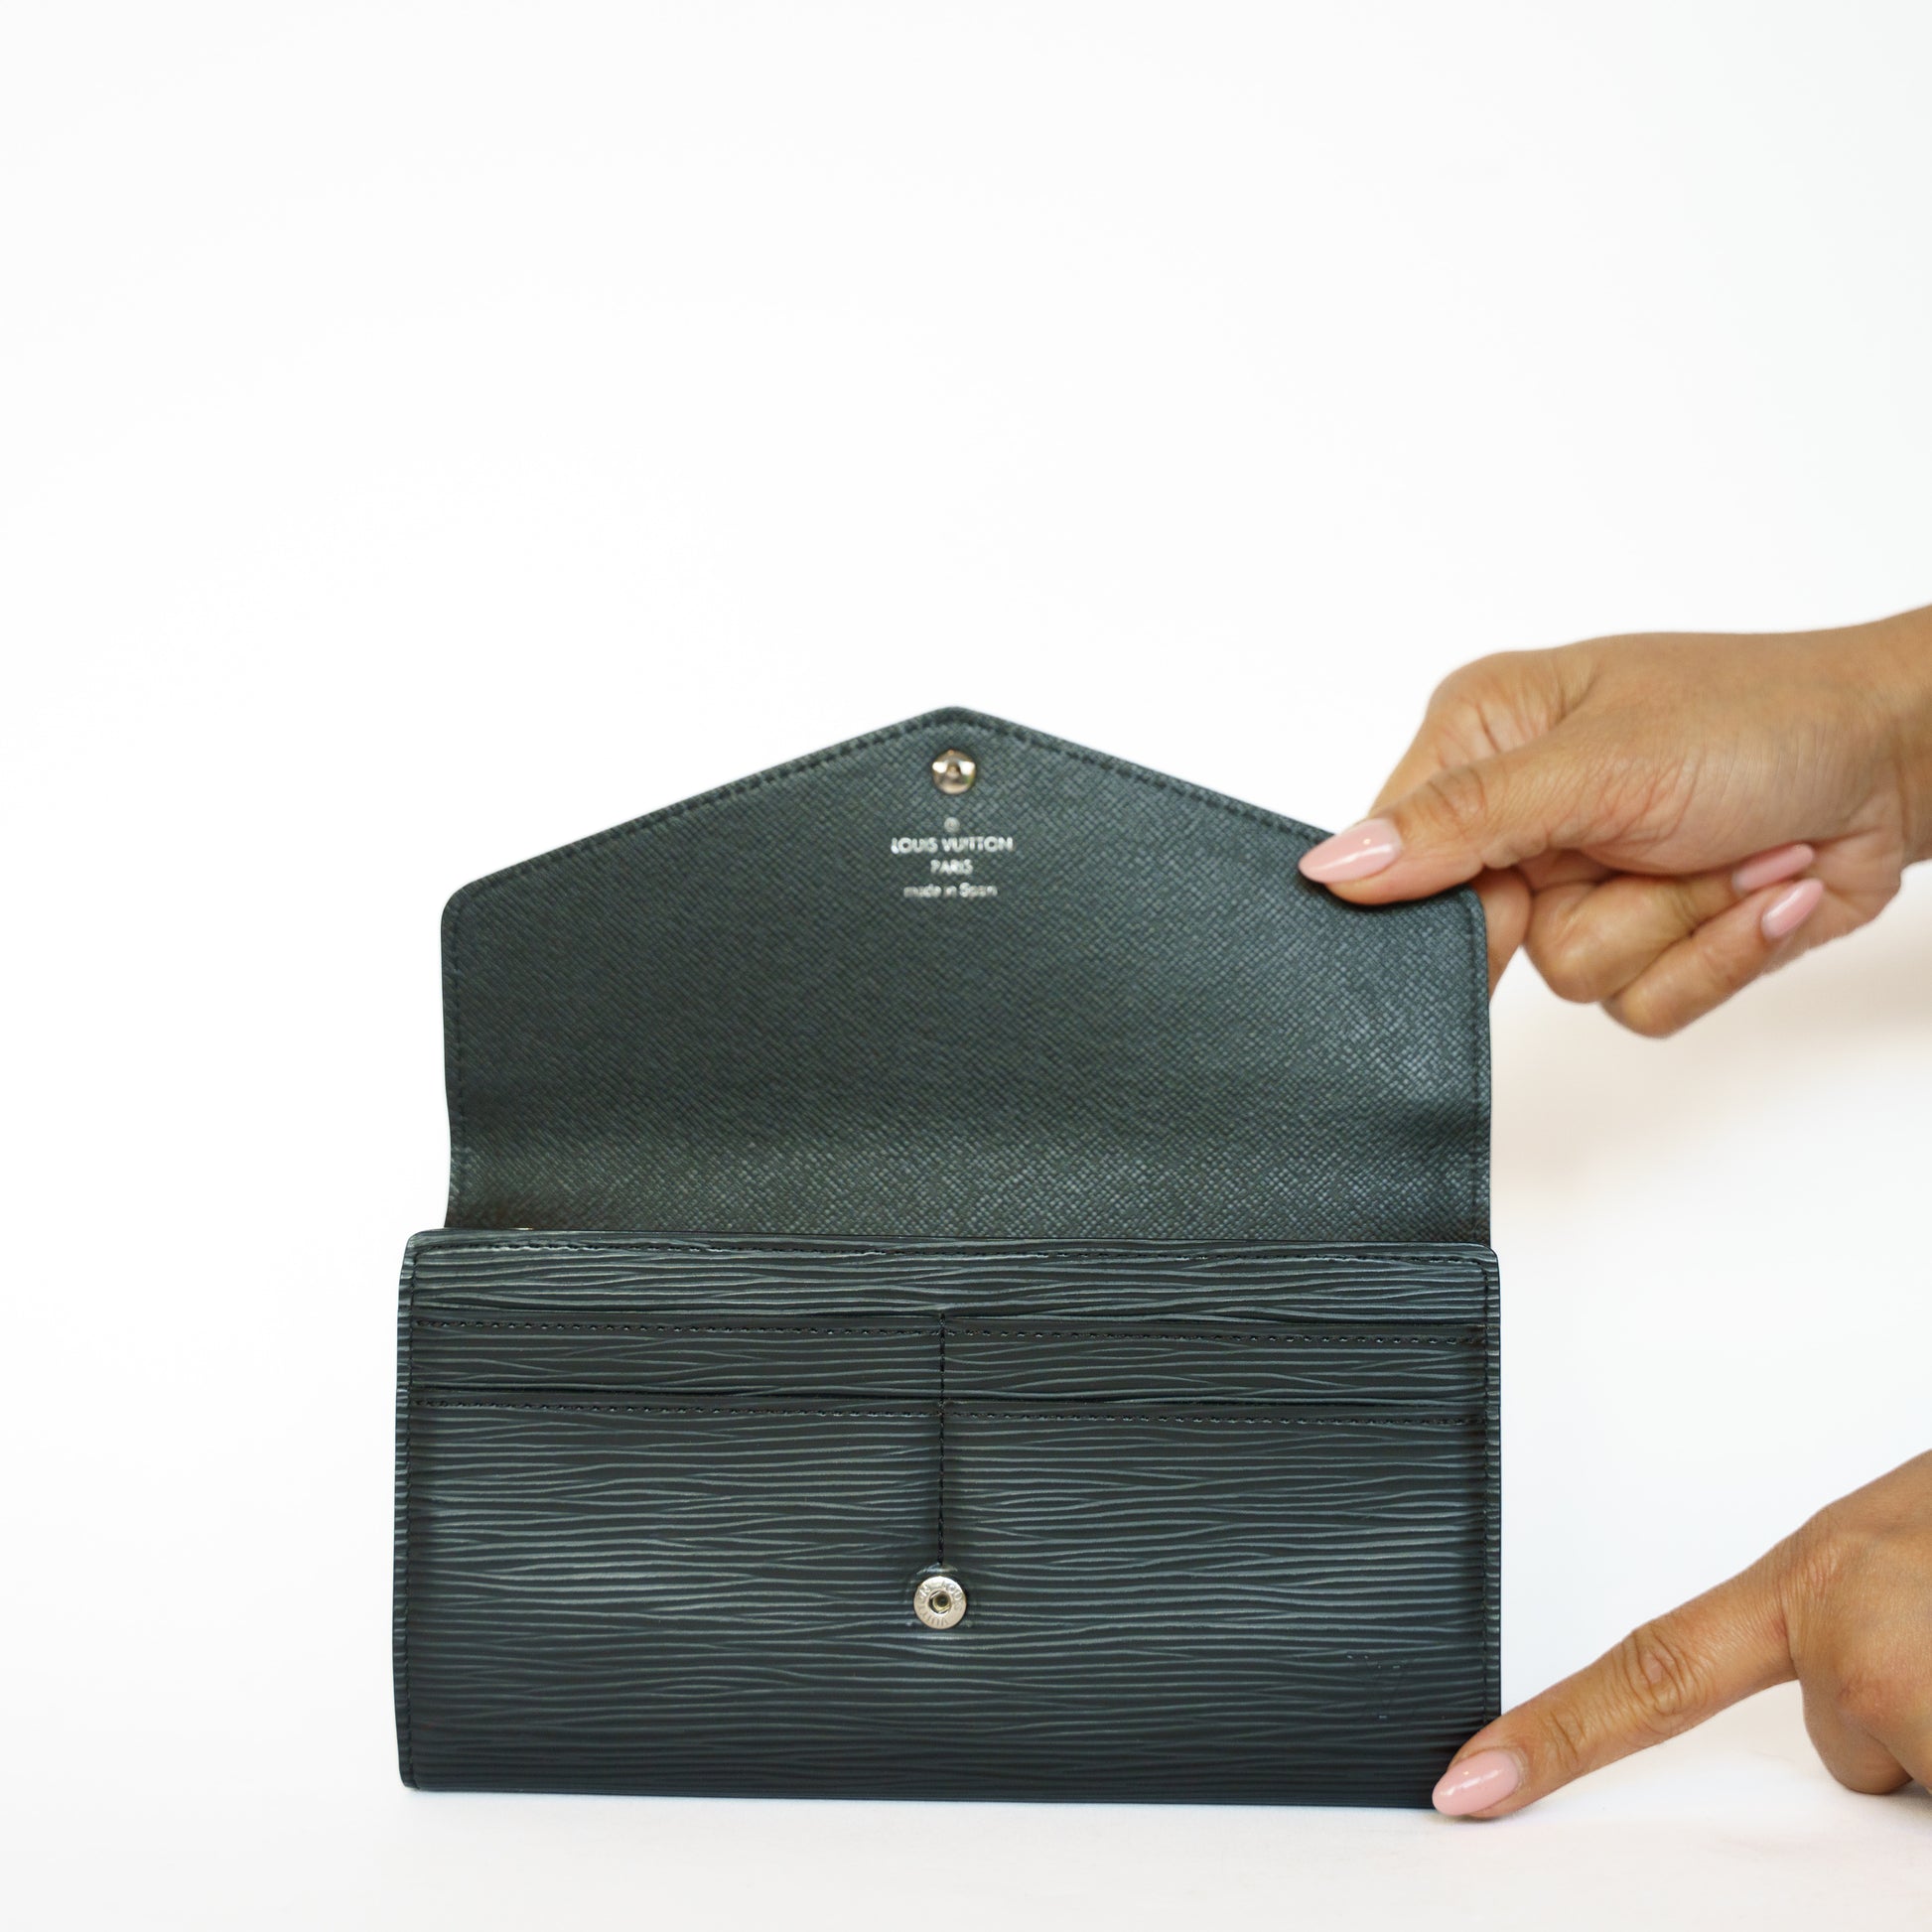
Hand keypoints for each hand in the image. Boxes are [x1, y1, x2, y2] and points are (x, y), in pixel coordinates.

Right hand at [1298, 607, 1931, 1033]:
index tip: (1503, 893)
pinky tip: (1761, 886)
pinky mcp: (1647, 939)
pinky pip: (1639, 1004)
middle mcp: (1522, 813)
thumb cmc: (1762, 719)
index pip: (1395, 852)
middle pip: (1484, 935)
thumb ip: (1459, 822)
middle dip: (1597, 901)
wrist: (1904, 759)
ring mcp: (1584, 881)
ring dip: (1674, 922)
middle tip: (1651, 843)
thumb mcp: (1596, 763)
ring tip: (1733, 849)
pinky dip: (1714, 955)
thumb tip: (1332, 865)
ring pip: (1570, 979)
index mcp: (1483, 737)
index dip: (1432, 894)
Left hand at [1432, 1451, 1931, 1816]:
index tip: (1467, 1786)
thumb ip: (1866, 1637)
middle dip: (1921, 1718)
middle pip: (1854, 1747)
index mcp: (1816, 1574)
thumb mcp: (1916, 1559)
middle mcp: (1853, 1619)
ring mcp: (1919, 1671)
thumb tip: (1868, 1731)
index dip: (1556, 1734)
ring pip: (1926, 1769)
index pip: (1651, 1666)